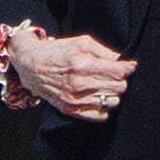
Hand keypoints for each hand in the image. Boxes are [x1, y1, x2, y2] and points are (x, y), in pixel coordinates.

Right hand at [8, 29, 135, 120]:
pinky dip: (103, 107)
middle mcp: (79, 84)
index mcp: (82, 64)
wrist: (30, 65)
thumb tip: (123, 61)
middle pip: (119, 88)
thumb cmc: (58, 51)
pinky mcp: (70, 110)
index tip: (129, 66)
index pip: (118, 72)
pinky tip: (97, 97)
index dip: (128, 68)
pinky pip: (101, 116)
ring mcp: (74, 99)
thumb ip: (104, 51)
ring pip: (112, 102)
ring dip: (112, 94)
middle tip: (113, 75)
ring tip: (103, 85)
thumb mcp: (81, 42)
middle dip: (120, 80)